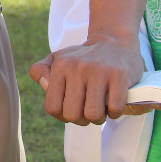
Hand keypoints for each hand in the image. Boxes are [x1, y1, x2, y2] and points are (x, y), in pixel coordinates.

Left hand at [30, 31, 144, 124]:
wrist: (115, 41)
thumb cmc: (83, 57)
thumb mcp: (58, 58)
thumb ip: (40, 71)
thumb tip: (44, 84)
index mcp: (61, 66)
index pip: (53, 107)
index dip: (62, 116)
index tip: (72, 109)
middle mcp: (78, 67)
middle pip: (72, 115)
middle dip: (81, 120)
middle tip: (88, 110)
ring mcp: (99, 70)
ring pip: (93, 115)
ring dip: (99, 118)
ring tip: (101, 108)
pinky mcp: (119, 75)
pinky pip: (114, 108)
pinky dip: (115, 112)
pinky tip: (113, 103)